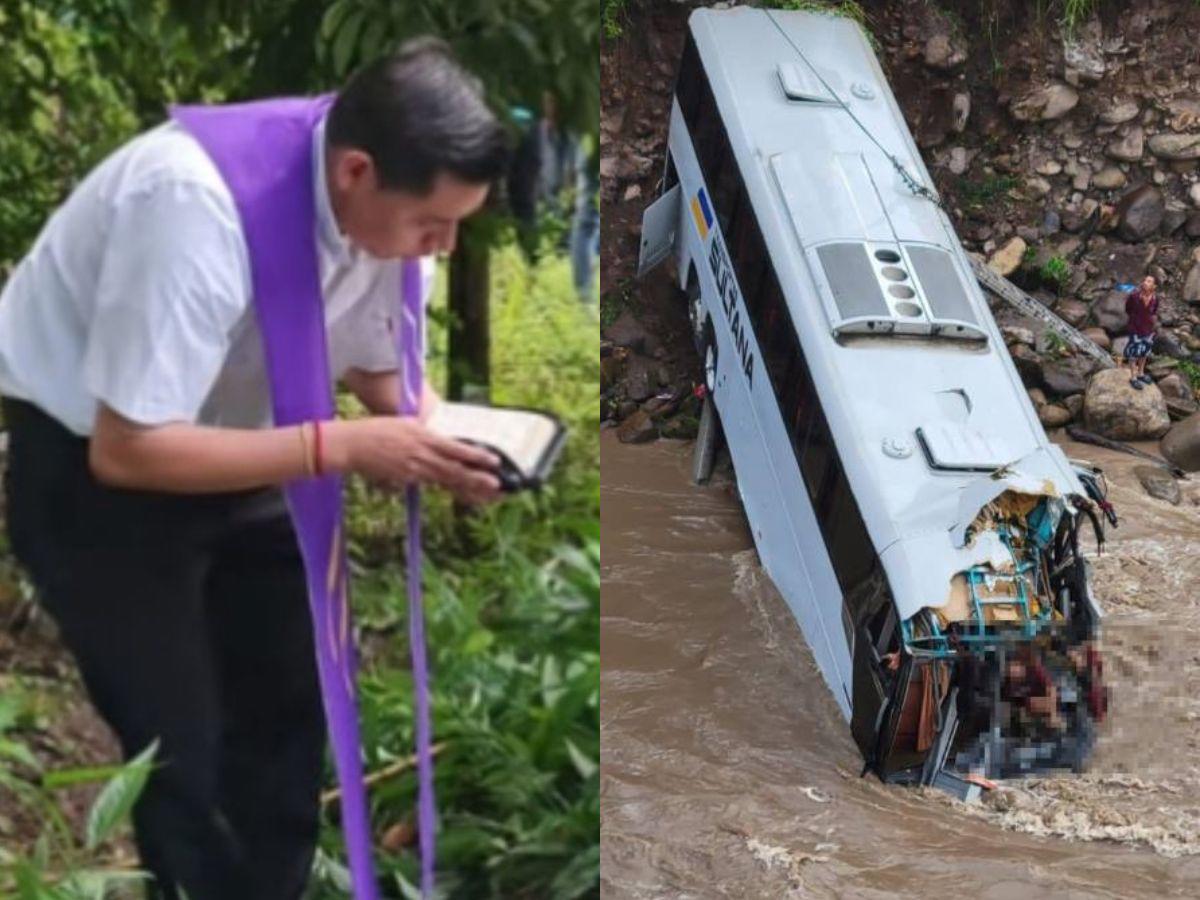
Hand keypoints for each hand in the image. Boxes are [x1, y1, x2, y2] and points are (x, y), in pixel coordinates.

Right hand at [327, 417, 501, 504]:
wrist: (352, 445)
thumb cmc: (378, 429)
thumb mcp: (406, 424)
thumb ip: (426, 434)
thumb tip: (442, 441)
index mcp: (424, 437)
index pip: (455, 448)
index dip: (476, 455)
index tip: (494, 460)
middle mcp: (421, 455)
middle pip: (454, 469)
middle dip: (477, 477)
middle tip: (497, 484)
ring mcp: (413, 470)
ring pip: (445, 480)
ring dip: (467, 486)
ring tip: (487, 491)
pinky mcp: (405, 480)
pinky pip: (430, 484)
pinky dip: (447, 487)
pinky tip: (462, 492)